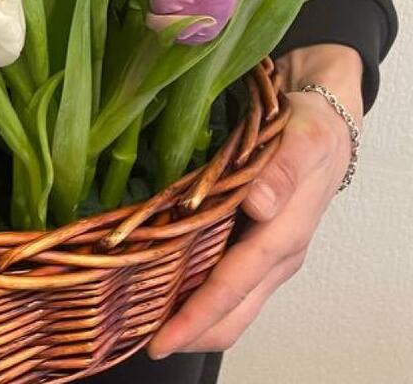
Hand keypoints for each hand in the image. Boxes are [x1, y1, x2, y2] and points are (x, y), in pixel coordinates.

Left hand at [147, 44, 362, 358]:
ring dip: (194, 321)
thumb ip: (282, 170)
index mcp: (284, 235)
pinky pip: (230, 286)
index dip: (198, 315)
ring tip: (145, 324)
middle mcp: (276, 256)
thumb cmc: (309, 131)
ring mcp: (267, 256)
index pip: (234, 285)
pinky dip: (201, 299)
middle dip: (189, 333)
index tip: (163, 337)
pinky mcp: (258, 248)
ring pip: (231, 307)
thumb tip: (260, 205)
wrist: (327, 126)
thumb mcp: (302, 139)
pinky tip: (169, 293)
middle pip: (231, 313)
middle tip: (139, 341)